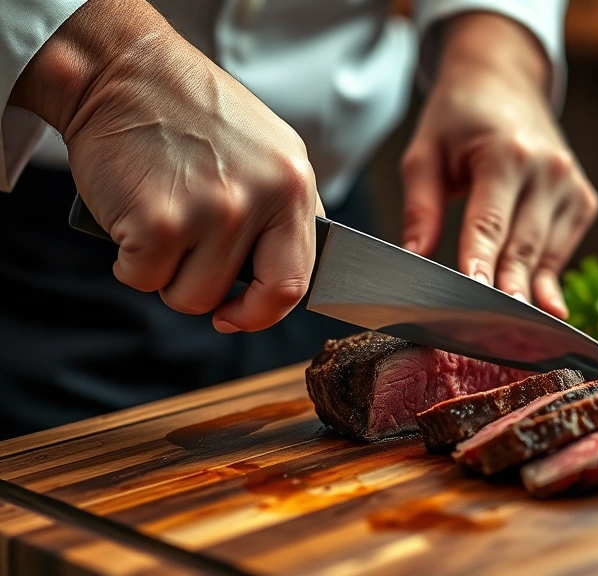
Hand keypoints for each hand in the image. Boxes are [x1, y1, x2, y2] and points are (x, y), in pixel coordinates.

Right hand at [11, 0, 323, 332]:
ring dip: (165, 273)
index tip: (240, 313)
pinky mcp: (158, 223)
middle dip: (212, 300)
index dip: (264, 312)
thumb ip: (283, 211)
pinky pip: (142, 278)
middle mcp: (260, 200)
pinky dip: (128, 259)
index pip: (296, 282)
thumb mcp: (268, 152)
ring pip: (189, 296)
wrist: (125, 72)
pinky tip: (132, 216)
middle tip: (187, 266)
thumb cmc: (193, 114)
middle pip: (242, 299)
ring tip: (160, 222)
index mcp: (293, 184)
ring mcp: (211, 213)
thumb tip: (283, 274)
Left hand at [400, 13, 597, 318]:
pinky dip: (544, 278)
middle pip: (523, 248)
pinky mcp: (583, 200)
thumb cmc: (459, 119)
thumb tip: (412, 259)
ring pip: (545, 257)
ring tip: (513, 336)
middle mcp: (547, 170)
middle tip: (494, 337)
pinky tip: (536, 307)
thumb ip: (421, 208)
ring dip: (527, 294)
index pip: (490, 223)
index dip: (481, 265)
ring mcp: (571, 186)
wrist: (506, 82)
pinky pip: (561, 252)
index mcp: (506, 154)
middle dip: (508, 294)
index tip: (474, 300)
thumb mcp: (425, 154)